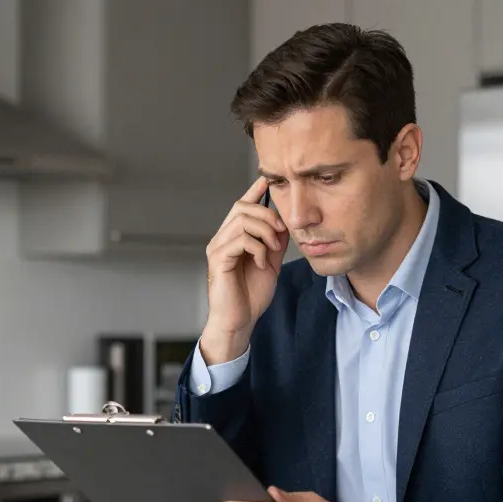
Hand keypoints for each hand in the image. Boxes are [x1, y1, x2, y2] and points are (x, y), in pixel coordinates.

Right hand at [200, 177, 288, 363]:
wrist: (240, 321)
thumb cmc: (251, 295)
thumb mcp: (270, 262)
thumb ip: (275, 242)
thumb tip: (285, 222)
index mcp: (233, 237)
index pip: (241, 205)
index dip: (254, 191)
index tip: (267, 180)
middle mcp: (221, 238)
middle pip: (243, 207)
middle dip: (268, 216)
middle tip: (281, 234)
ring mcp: (218, 248)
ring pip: (242, 221)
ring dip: (265, 233)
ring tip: (273, 251)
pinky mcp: (218, 260)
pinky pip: (240, 240)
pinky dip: (257, 248)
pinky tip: (262, 263)